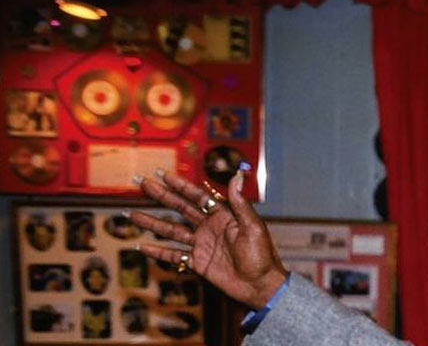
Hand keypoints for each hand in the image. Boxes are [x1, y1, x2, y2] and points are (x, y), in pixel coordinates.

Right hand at [129, 169, 287, 306]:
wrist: (259, 285)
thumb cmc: (261, 256)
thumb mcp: (253, 227)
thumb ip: (240, 204)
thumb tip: (237, 176)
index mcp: (224, 216)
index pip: (198, 197)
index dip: (181, 186)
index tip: (164, 175)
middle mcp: (210, 227)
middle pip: (181, 209)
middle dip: (162, 196)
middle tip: (143, 184)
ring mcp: (202, 245)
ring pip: (172, 231)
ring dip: (152, 223)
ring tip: (132, 215)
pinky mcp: (198, 262)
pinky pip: (174, 255)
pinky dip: (158, 252)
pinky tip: (142, 247)